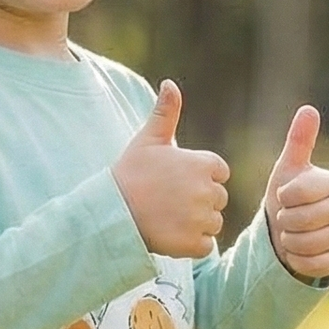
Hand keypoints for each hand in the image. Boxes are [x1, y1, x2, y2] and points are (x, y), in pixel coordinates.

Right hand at [112, 81, 229, 260]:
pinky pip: (205, 245)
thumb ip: (165, 113)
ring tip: (167, 218)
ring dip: (196, 224)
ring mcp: (201, 218)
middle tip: (169, 202)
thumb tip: (170, 83)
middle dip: (199, 201)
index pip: (218, 173)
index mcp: (203, 164)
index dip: (199, 178)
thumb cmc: (129, 173)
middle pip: (218, 199)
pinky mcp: (194, 243)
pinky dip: (191, 244)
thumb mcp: (148, 140)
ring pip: (212, 223)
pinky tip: (170, 234)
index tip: (175, 182)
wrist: (110, 212)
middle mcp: (207, 191)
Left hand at [265, 105, 328, 279]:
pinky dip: (297, 259)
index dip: (283, 198)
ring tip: (293, 232)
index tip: (286, 197)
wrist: (294, 232)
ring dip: (289, 241)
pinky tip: (299, 250)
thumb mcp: (290, 169)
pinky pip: (311, 263)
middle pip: (298, 220)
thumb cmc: (290, 197)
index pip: (296, 193)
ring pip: (304, 243)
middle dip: (284, 221)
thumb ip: (299, 141)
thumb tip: (309, 109)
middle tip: (288, 217)